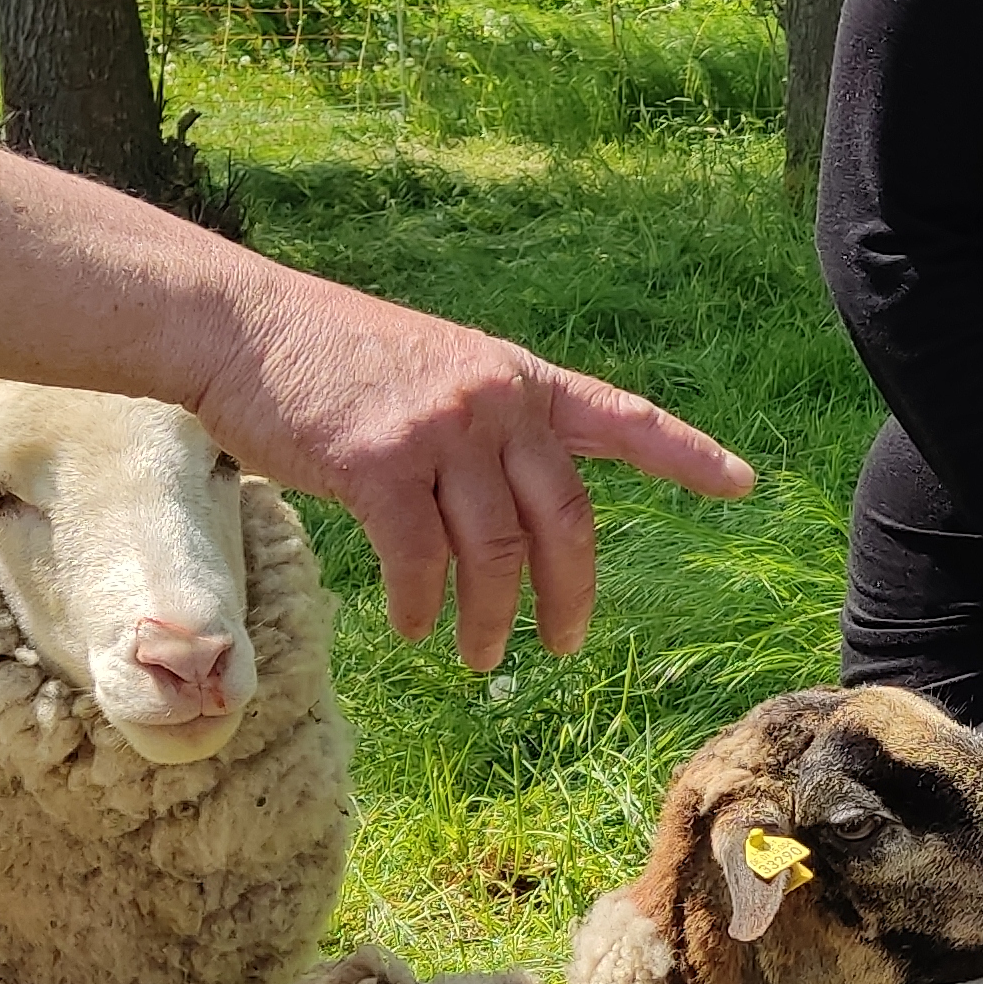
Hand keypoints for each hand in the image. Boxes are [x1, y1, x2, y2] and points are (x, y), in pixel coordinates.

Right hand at [192, 273, 753, 669]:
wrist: (239, 326)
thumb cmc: (330, 359)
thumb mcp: (437, 370)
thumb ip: (487, 427)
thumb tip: (512, 508)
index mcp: (518, 378)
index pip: (623, 418)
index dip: (687, 455)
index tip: (742, 485)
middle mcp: (494, 401)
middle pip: (565, 518)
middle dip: (571, 594)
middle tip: (566, 644)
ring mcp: (440, 431)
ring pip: (495, 552)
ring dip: (491, 619)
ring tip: (481, 657)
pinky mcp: (379, 465)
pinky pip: (422, 560)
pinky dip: (424, 606)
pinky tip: (417, 628)